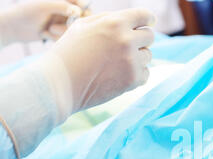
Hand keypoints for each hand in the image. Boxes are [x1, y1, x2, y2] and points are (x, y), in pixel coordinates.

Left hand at [0, 0, 87, 44]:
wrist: (13, 28)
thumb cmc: (27, 13)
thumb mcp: (44, 6)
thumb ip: (62, 6)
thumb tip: (79, 12)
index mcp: (61, 0)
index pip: (81, 4)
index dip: (85, 11)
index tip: (81, 17)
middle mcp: (63, 10)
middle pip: (81, 19)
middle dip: (72, 25)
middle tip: (64, 26)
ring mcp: (61, 22)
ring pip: (73, 31)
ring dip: (61, 32)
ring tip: (48, 30)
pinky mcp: (58, 33)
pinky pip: (65, 38)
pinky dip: (56, 37)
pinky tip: (45, 34)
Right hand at [39, 8, 154, 116]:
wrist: (59, 83)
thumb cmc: (68, 53)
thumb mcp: (83, 26)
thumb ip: (109, 19)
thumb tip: (132, 20)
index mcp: (114, 23)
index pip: (144, 16)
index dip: (148, 19)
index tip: (149, 22)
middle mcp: (126, 40)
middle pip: (149, 36)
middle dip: (140, 40)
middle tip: (126, 47)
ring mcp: (131, 61)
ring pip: (147, 56)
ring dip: (137, 58)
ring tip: (115, 63)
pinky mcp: (133, 80)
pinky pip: (145, 73)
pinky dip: (136, 74)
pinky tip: (119, 74)